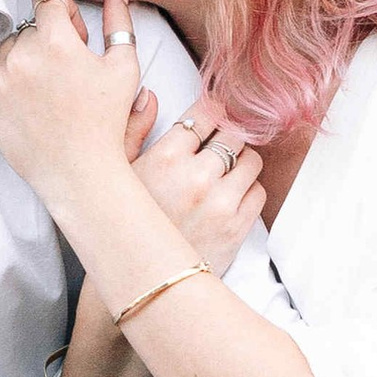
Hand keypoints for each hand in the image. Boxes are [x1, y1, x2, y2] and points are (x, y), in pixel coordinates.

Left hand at [0, 0, 146, 203]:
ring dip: (26, 58)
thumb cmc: (104, 123)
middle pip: (29, 24)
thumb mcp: (123, 66)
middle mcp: (22, 54)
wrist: (78, 172)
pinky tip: (31, 99)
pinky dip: (7, 80)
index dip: (62, 9)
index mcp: (55, 40)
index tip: (68, 26)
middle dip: (47, 38)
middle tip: (67, 68)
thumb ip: (119, 21)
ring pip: (8, 47)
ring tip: (49, 87)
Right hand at [128, 89, 265, 276]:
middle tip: (216, 148)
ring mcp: (219, 203)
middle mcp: (195, 177)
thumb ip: (131, 129)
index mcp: (164, 159)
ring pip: (252, 160)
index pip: (205, 114)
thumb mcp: (117, 173)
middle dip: (226, 137)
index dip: (211, 113)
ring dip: (241, 162)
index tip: (210, 120)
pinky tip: (229, 197)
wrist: (141, 282)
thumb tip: (151, 94)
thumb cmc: (126, 224)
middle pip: (233, 134)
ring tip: (224, 173)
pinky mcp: (236, 228)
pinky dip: (249, 190)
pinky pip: (259, 192)